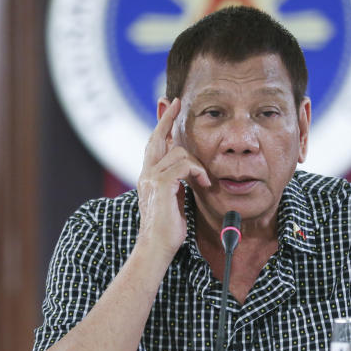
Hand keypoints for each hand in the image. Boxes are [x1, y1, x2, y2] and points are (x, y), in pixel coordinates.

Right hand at [137, 98, 210, 259]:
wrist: (156, 247)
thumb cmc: (167, 229)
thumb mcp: (173, 199)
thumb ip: (176, 182)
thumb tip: (187, 170)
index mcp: (149, 176)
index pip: (154, 144)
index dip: (161, 125)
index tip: (168, 108)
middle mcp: (146, 173)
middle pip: (156, 137)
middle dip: (167, 117)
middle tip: (176, 102)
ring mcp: (151, 177)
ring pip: (179, 152)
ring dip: (197, 165)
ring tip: (204, 181)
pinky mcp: (161, 184)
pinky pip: (184, 164)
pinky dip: (198, 172)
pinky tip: (204, 185)